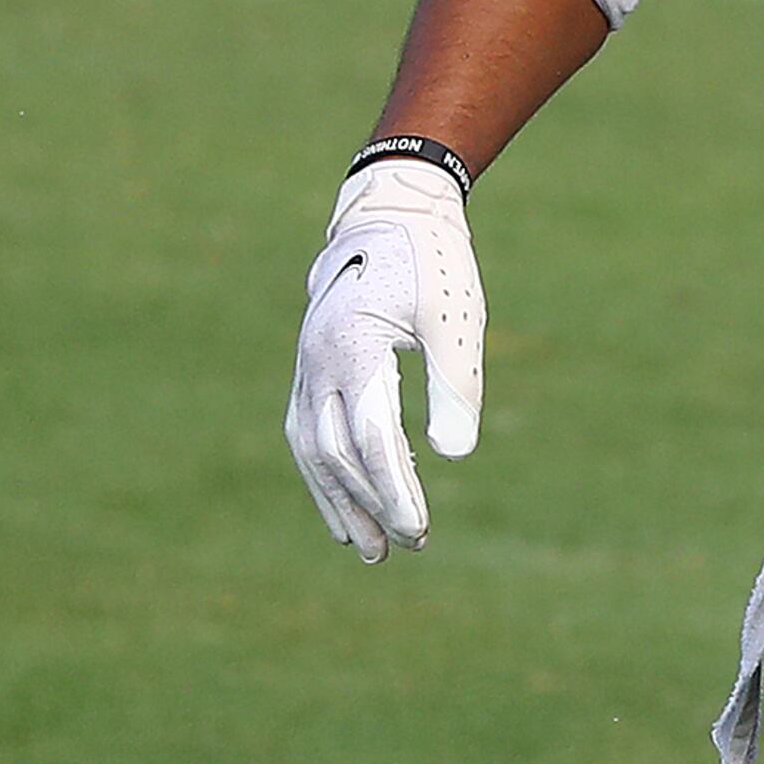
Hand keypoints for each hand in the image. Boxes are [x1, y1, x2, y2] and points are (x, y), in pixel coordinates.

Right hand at [288, 158, 484, 559]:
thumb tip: (452, 457)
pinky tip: (344, 508)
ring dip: (340, 503)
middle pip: (337, 455)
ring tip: (367, 551)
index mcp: (352, 348)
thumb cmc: (433, 262)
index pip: (371, 439)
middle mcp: (316, 364)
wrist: (391, 212)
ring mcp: (306, 368)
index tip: (420, 529)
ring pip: (314, 452)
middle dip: (371, 505)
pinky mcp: (311, 371)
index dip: (395, 490)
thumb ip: (454, 382)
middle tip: (408, 546)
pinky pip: (310, 435)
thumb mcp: (456, 317)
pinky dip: (325, 476)